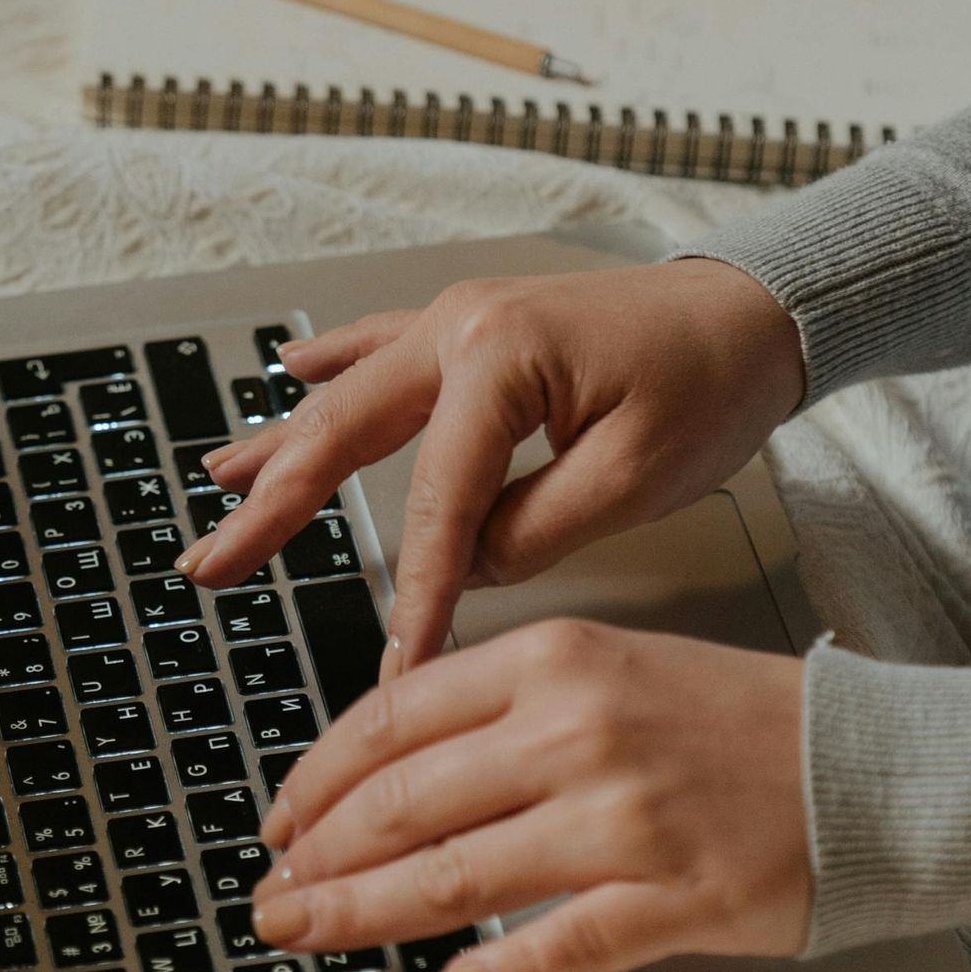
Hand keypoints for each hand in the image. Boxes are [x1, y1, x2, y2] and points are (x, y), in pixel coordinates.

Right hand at [178, 260, 804, 671]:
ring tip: (217, 486)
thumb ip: (536, 527)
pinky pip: (383, 347)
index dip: (415, 590)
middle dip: (274, 508)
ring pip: (347, 394)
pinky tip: (287, 372)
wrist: (757, 310)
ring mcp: (461, 321)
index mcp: (500, 362)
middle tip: (214, 563)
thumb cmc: (712, 382)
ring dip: (279, 444)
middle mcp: (462, 329)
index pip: (436, 501)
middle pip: (345, 435)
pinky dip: (331, 364)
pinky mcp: (477, 328)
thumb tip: (469, 563)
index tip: (398, 662)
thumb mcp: (636, 477)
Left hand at [249, 617, 810, 971]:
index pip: (392, 721)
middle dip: (315, 859)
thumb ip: (498, 708)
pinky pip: (557, 946)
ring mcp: (625, 820)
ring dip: (360, 916)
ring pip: (453, 878)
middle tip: (270, 897)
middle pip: (402, 803)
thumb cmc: (734, 723)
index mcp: (554, 660)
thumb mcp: (606, 668)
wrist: (873, 768)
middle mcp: (578, 731)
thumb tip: (382, 771)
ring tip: (304, 936)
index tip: (278, 823)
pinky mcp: (674, 900)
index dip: (314, 781)